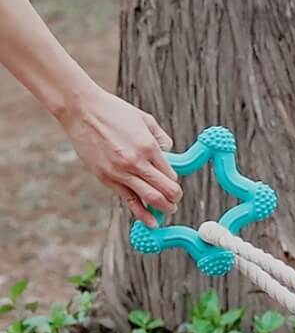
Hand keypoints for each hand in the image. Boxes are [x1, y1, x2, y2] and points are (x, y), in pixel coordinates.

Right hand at [59, 86, 181, 226]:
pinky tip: (151, 223)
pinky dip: (142, 214)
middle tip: (175, 202)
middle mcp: (137, 162)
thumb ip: (161, 139)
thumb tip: (170, 156)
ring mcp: (121, 172)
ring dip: (163, 209)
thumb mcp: (145, 120)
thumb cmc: (114, 112)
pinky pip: (129, 201)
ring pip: (151, 199)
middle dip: (174, 200)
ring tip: (167, 211)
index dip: (175, 183)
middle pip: (166, 191)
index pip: (171, 176)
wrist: (80, 110)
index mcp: (149, 147)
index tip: (172, 184)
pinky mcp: (107, 179)